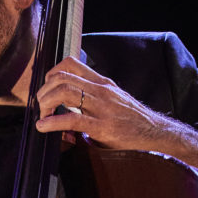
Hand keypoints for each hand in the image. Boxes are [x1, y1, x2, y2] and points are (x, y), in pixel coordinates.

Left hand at [35, 57, 197, 170]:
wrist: (156, 133)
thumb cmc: (132, 120)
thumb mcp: (112, 103)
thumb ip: (90, 103)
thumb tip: (64, 113)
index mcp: (102, 83)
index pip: (71, 64)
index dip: (52, 74)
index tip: (47, 89)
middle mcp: (101, 90)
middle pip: (62, 77)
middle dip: (44, 91)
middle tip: (42, 106)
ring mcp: (101, 107)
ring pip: (63, 92)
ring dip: (46, 103)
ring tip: (43, 116)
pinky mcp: (101, 126)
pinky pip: (71, 119)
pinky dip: (52, 122)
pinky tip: (44, 127)